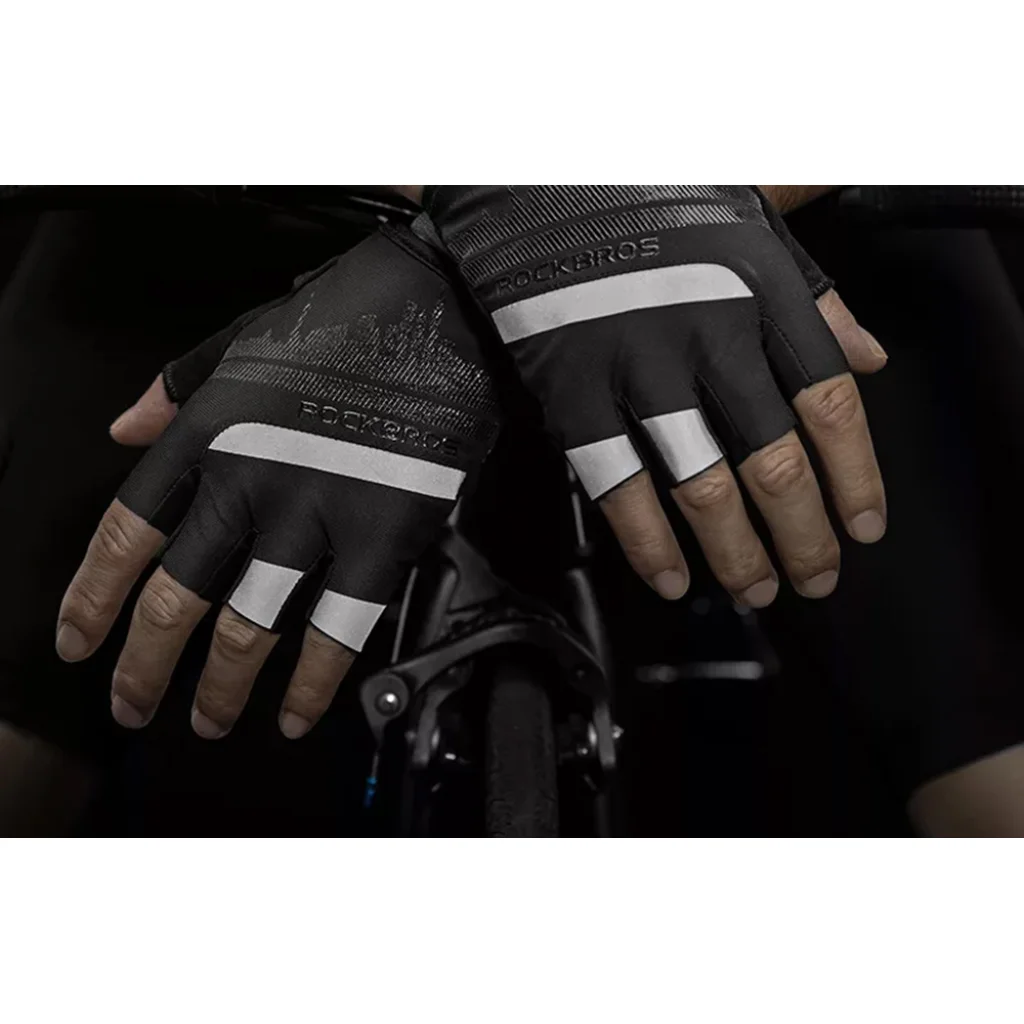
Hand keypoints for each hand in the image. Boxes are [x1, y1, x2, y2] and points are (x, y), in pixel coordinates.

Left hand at [56, 225, 498, 739]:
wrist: (446, 305)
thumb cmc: (350, 315)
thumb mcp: (242, 338)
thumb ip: (175, 387)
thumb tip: (123, 427)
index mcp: (207, 431)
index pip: (126, 534)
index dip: (92, 599)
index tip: (78, 641)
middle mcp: (248, 479)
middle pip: (173, 600)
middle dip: (143, 668)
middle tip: (132, 706)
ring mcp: (315, 513)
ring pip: (247, 630)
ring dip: (220, 691)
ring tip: (210, 721)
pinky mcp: (383, 535)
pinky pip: (337, 633)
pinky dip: (311, 686)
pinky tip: (293, 714)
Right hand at [427, 185, 886, 604]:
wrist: (536, 177)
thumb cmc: (650, 196)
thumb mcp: (752, 227)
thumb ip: (817, 297)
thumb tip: (870, 359)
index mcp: (763, 291)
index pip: (830, 405)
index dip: (856, 478)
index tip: (864, 526)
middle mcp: (709, 333)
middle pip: (777, 464)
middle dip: (804, 537)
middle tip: (814, 576)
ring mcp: (638, 366)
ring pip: (704, 488)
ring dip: (736, 554)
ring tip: (755, 589)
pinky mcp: (573, 390)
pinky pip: (617, 486)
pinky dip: (648, 544)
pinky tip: (672, 578)